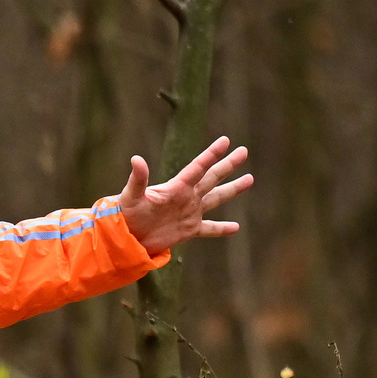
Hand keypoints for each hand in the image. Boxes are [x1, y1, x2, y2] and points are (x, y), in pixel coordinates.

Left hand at [114, 136, 252, 254]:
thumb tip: (136, 159)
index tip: (226, 140)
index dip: (211, 154)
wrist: (126, 237)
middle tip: (244, 151)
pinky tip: (236, 228)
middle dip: (228, 165)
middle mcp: (187, 197)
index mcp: (177, 187)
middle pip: (212, 177)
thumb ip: (138, 179)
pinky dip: (222, 229)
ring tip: (250, 179)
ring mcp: (190, 213)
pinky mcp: (189, 230)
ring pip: (216, 198)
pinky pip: (209, 229)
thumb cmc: (126, 214)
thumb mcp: (131, 196)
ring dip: (232, 189)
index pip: (198, 167)